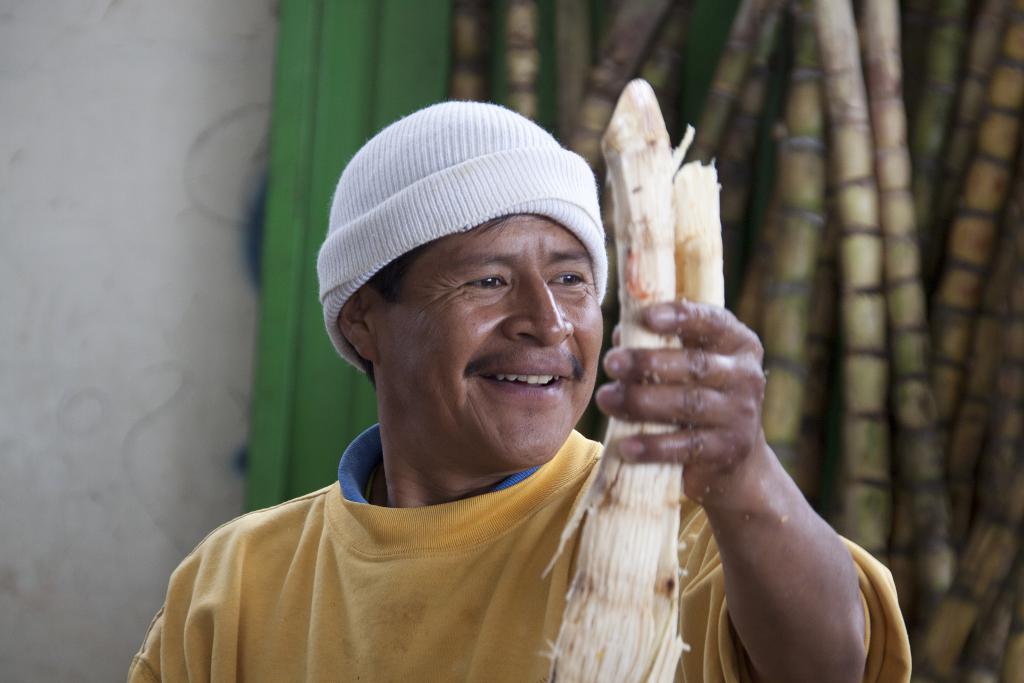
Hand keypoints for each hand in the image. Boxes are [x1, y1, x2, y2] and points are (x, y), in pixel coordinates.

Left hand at [594, 300, 768, 504]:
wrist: (733, 456)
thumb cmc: (697, 393)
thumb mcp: (686, 363)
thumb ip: (657, 343)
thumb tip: (621, 334)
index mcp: (738, 342)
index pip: (712, 322)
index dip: (680, 317)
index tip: (646, 317)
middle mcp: (745, 375)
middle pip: (695, 365)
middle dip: (648, 363)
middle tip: (611, 363)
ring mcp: (741, 414)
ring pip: (689, 404)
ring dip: (642, 402)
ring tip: (606, 399)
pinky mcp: (730, 449)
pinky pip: (688, 446)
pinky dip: (654, 446)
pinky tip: (625, 446)